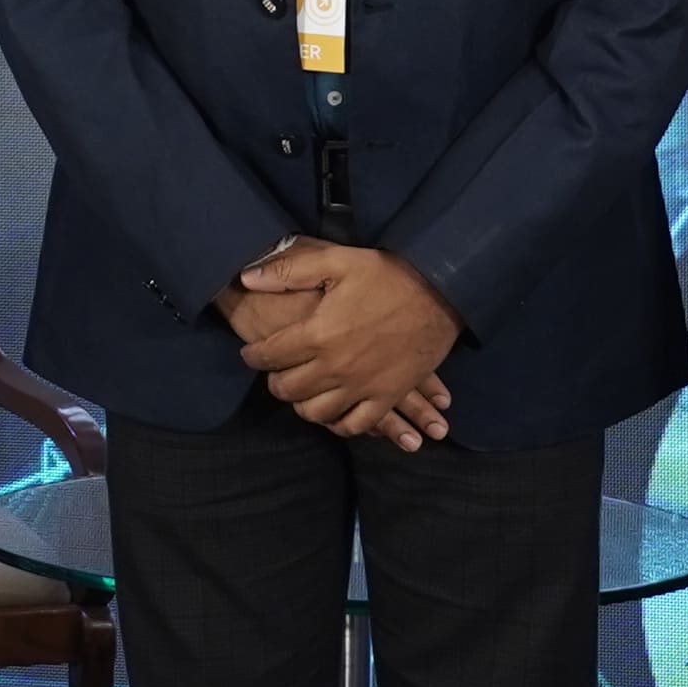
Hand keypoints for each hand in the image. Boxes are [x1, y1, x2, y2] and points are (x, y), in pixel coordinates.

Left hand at [234, 242, 462, 441]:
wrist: (440, 293)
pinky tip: (333, 413)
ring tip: (301, 391)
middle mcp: (335, 367)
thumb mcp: (336, 261)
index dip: (254, 355)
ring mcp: (362, 387)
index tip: (251, 353)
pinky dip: (339, 424)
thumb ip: (287, 271)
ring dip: (301, 404)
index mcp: (318, 334)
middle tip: (275, 371)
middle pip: (288, 389)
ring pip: (316, 413)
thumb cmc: (387, 275)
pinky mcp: (386, 397)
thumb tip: (246, 278)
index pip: (269, 355)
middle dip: (274, 381)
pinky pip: (355, 425)